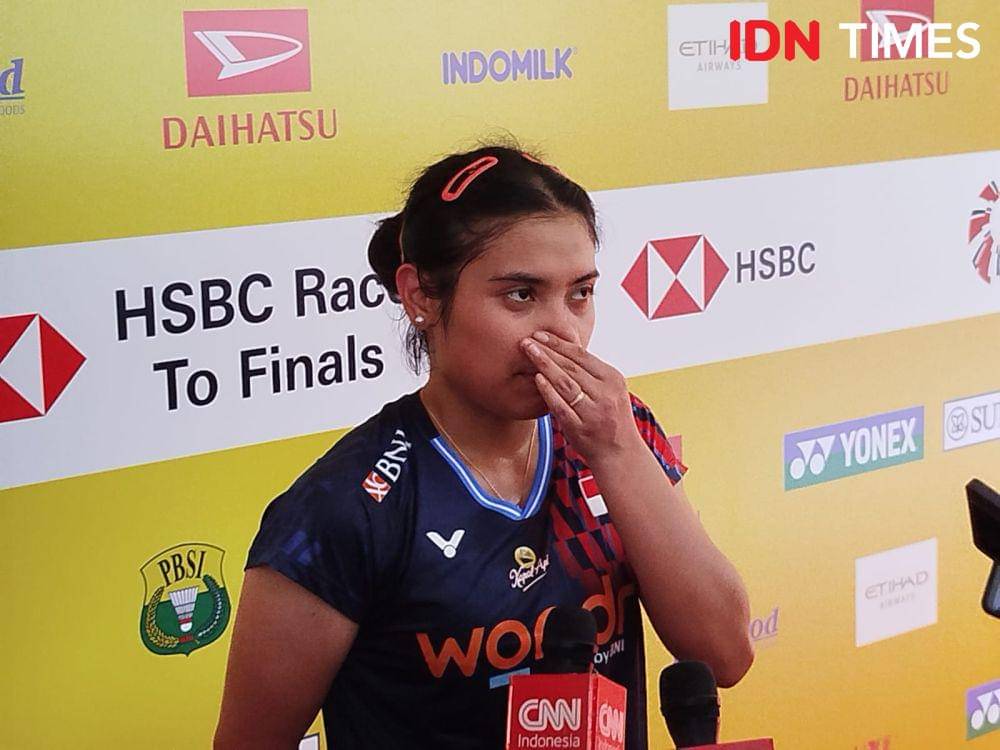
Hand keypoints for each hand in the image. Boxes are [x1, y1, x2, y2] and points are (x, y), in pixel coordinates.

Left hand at [521, 330, 640, 467]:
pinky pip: (561, 406)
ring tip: (528, 352)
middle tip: (527, 340)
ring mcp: (593, 411)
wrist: (620, 454)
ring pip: (566, 383)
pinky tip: (536, 379)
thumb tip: (564, 348)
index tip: (540, 334)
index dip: (559, 343)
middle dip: (547, 350)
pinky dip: (548, 391)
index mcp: (613, 379)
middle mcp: (605, 393)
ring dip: (544, 365)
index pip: (582, 355)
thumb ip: (591, 373)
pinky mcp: (582, 428)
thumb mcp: (610, 390)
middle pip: (571, 366)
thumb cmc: (610, 418)